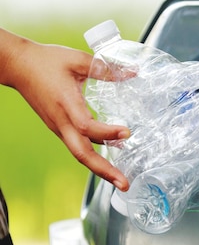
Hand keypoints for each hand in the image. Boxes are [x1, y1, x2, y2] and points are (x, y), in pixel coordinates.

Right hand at [0, 31, 129, 190]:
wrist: (18, 66)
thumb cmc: (47, 61)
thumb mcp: (79, 60)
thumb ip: (107, 68)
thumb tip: (134, 71)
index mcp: (66, 104)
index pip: (87, 126)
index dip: (107, 132)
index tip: (127, 132)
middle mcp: (61, 121)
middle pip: (82, 154)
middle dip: (104, 171)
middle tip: (124, 184)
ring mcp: (59, 127)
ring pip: (80, 153)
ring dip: (101, 168)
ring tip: (120, 179)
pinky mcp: (59, 127)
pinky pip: (77, 146)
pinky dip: (94, 155)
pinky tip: (111, 153)